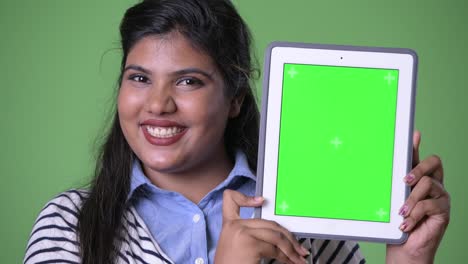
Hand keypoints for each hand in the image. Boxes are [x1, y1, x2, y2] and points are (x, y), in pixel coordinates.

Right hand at [214, 190, 308, 263]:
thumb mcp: (235, 247)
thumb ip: (248, 235)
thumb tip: (277, 236)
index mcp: (228, 225)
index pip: (230, 199)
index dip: (246, 197)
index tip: (262, 200)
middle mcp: (234, 225)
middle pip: (268, 223)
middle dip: (287, 237)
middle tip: (298, 248)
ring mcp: (242, 232)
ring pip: (275, 236)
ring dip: (291, 249)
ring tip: (298, 258)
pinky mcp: (250, 243)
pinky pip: (274, 249)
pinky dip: (286, 257)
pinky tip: (289, 262)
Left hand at [387, 130, 450, 262]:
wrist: (404, 248)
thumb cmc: (396, 223)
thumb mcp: (392, 200)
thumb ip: (393, 184)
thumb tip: (385, 165)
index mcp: (419, 180)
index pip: (420, 158)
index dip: (417, 146)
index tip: (414, 134)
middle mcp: (433, 184)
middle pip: (433, 163)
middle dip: (418, 168)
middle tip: (404, 180)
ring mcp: (440, 197)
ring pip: (428, 184)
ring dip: (411, 199)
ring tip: (401, 212)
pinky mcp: (443, 211)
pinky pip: (429, 205)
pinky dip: (415, 214)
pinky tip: (406, 223)